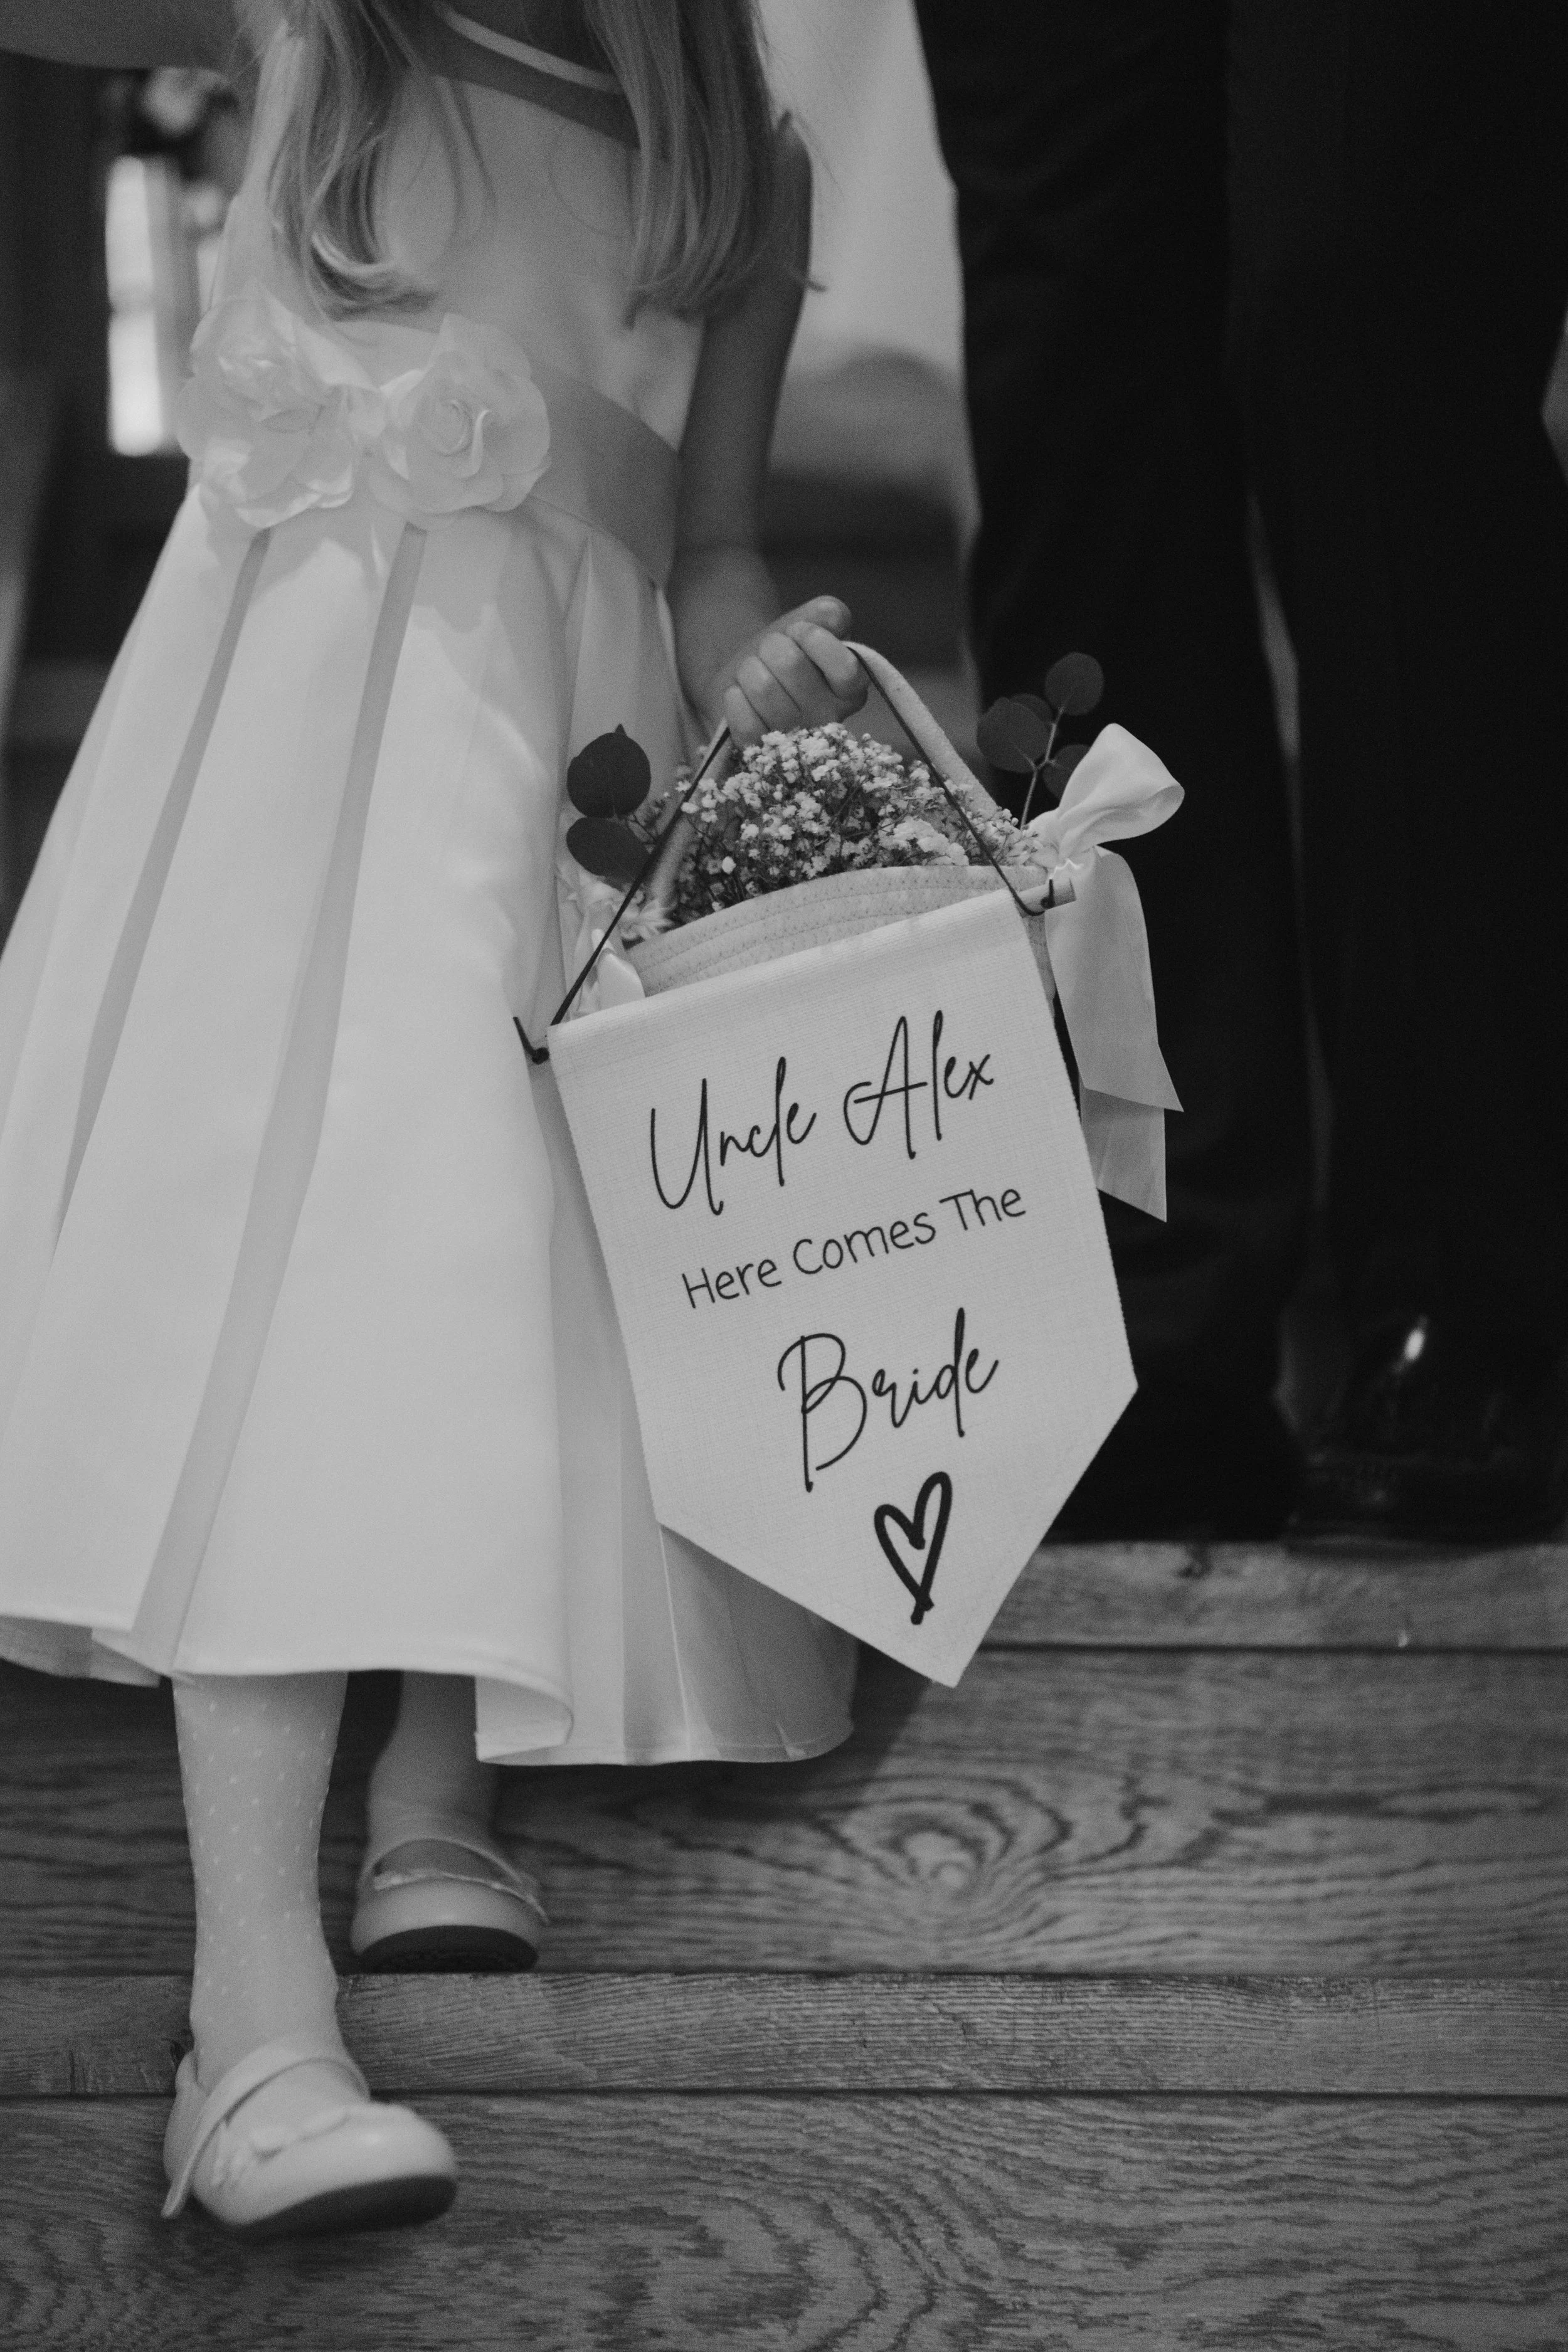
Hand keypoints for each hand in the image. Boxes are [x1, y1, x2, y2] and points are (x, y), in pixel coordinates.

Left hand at [715, 596, 868, 745]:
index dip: (814, 638)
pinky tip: (740, 695)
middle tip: (769, 652)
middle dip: (771, 645)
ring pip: (764, 689)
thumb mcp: (812, 623)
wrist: (747, 675)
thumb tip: (831, 617)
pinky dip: (735, 699)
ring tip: (752, 672)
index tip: (798, 631)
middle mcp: (830, 720)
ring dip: (749, 669)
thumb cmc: (786, 650)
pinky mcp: (763, 753)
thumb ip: (829, 614)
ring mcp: (796, 742)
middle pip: (791, 665)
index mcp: (850, 690)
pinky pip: (746, 722)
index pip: (845, 668)